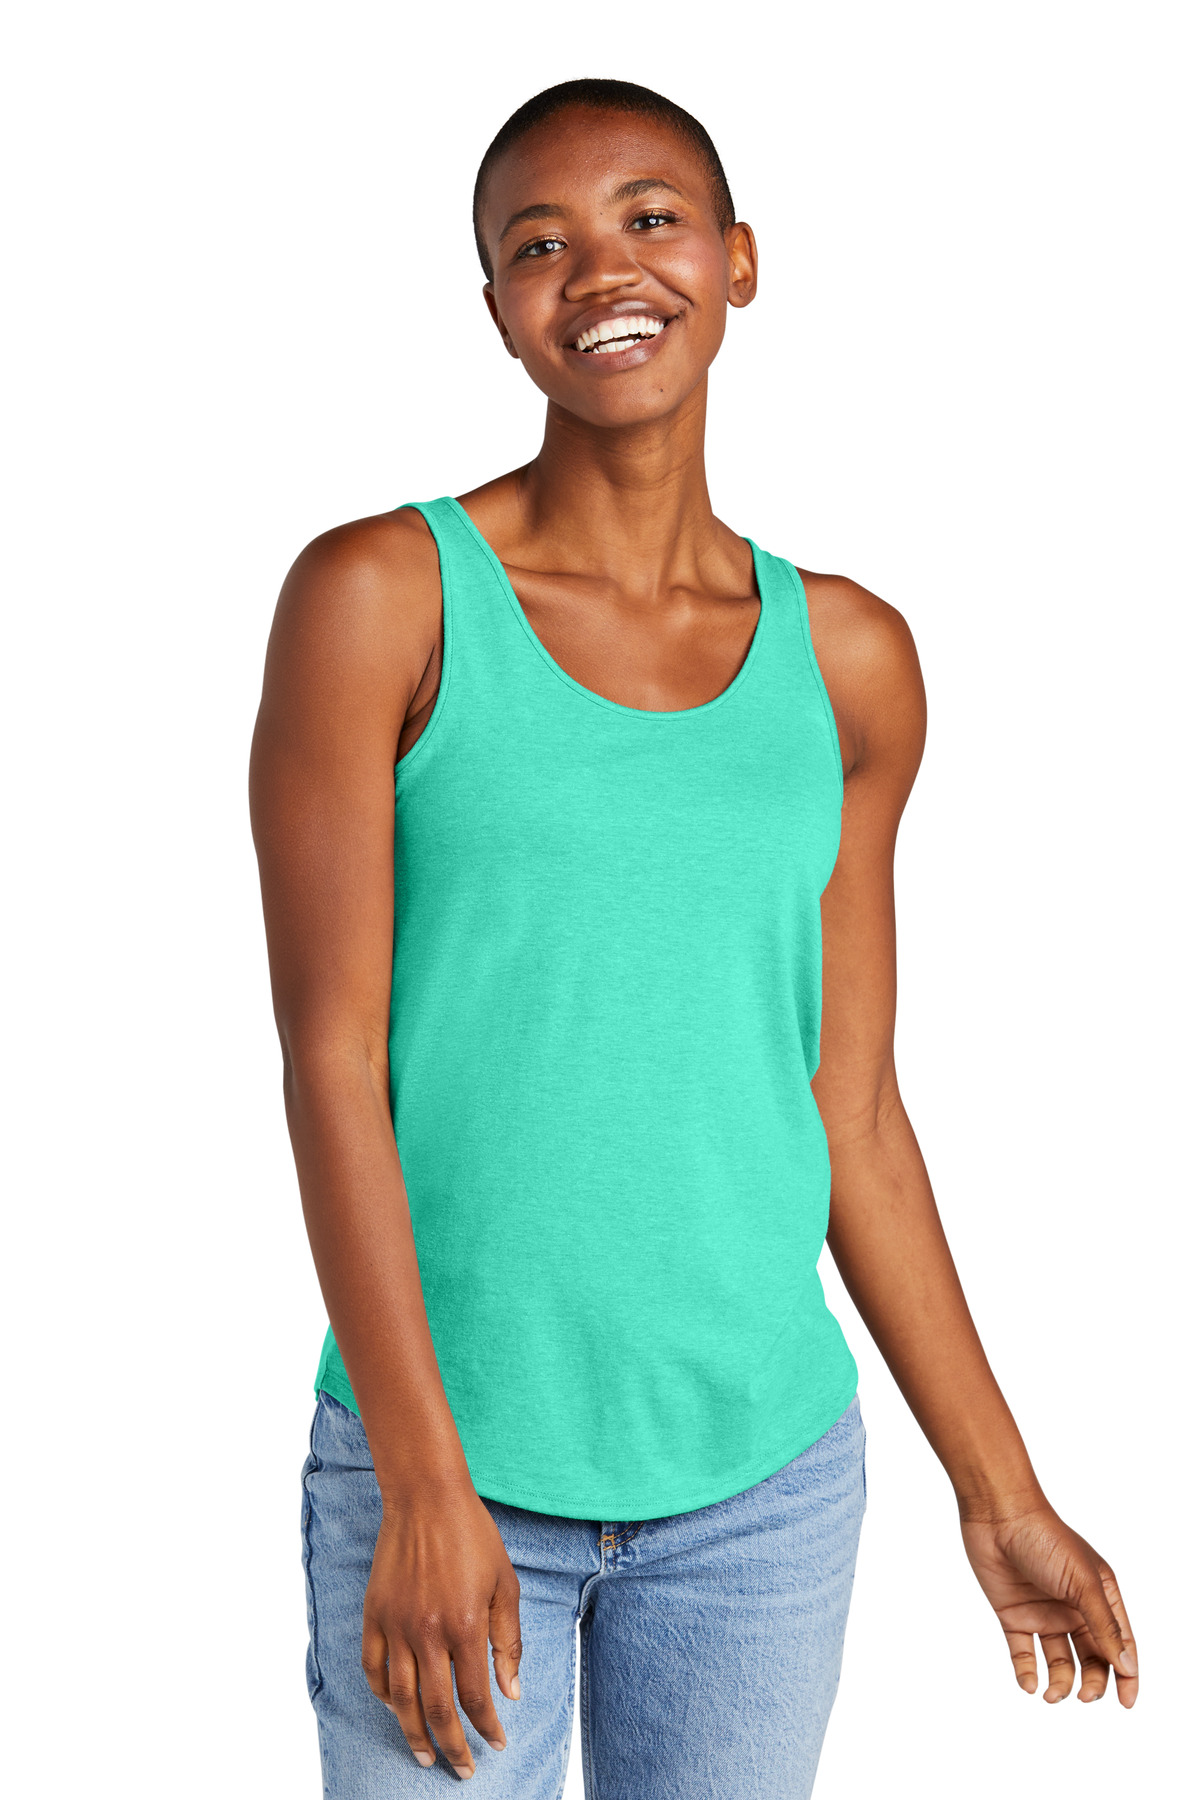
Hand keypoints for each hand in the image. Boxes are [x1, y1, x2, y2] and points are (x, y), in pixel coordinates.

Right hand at [361, 1479, 522, 1777]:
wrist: (426, 1498)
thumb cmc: (473, 1536)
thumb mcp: (505, 1584)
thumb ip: (508, 1640)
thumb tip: (511, 1692)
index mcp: (465, 1625)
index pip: (476, 1695)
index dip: (487, 1726)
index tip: (496, 1743)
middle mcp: (427, 1632)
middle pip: (437, 1708)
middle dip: (452, 1746)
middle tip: (461, 1769)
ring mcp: (396, 1625)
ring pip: (400, 1698)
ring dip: (413, 1733)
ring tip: (425, 1755)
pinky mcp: (374, 1614)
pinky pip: (373, 1668)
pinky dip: (382, 1693)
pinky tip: (395, 1707)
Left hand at [960, 1502, 1137, 1706]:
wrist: (998, 1515)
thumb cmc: (1046, 1539)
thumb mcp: (1082, 1583)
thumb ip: (1104, 1626)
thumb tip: (1127, 1667)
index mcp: (1099, 1595)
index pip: (1120, 1642)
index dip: (1127, 1674)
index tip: (1126, 1704)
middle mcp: (1073, 1607)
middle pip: (1092, 1657)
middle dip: (1092, 1683)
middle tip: (1085, 1698)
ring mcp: (1043, 1612)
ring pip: (1059, 1661)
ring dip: (1060, 1684)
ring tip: (1052, 1696)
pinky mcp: (1014, 1615)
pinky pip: (1023, 1653)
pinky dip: (1027, 1673)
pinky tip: (1029, 1685)